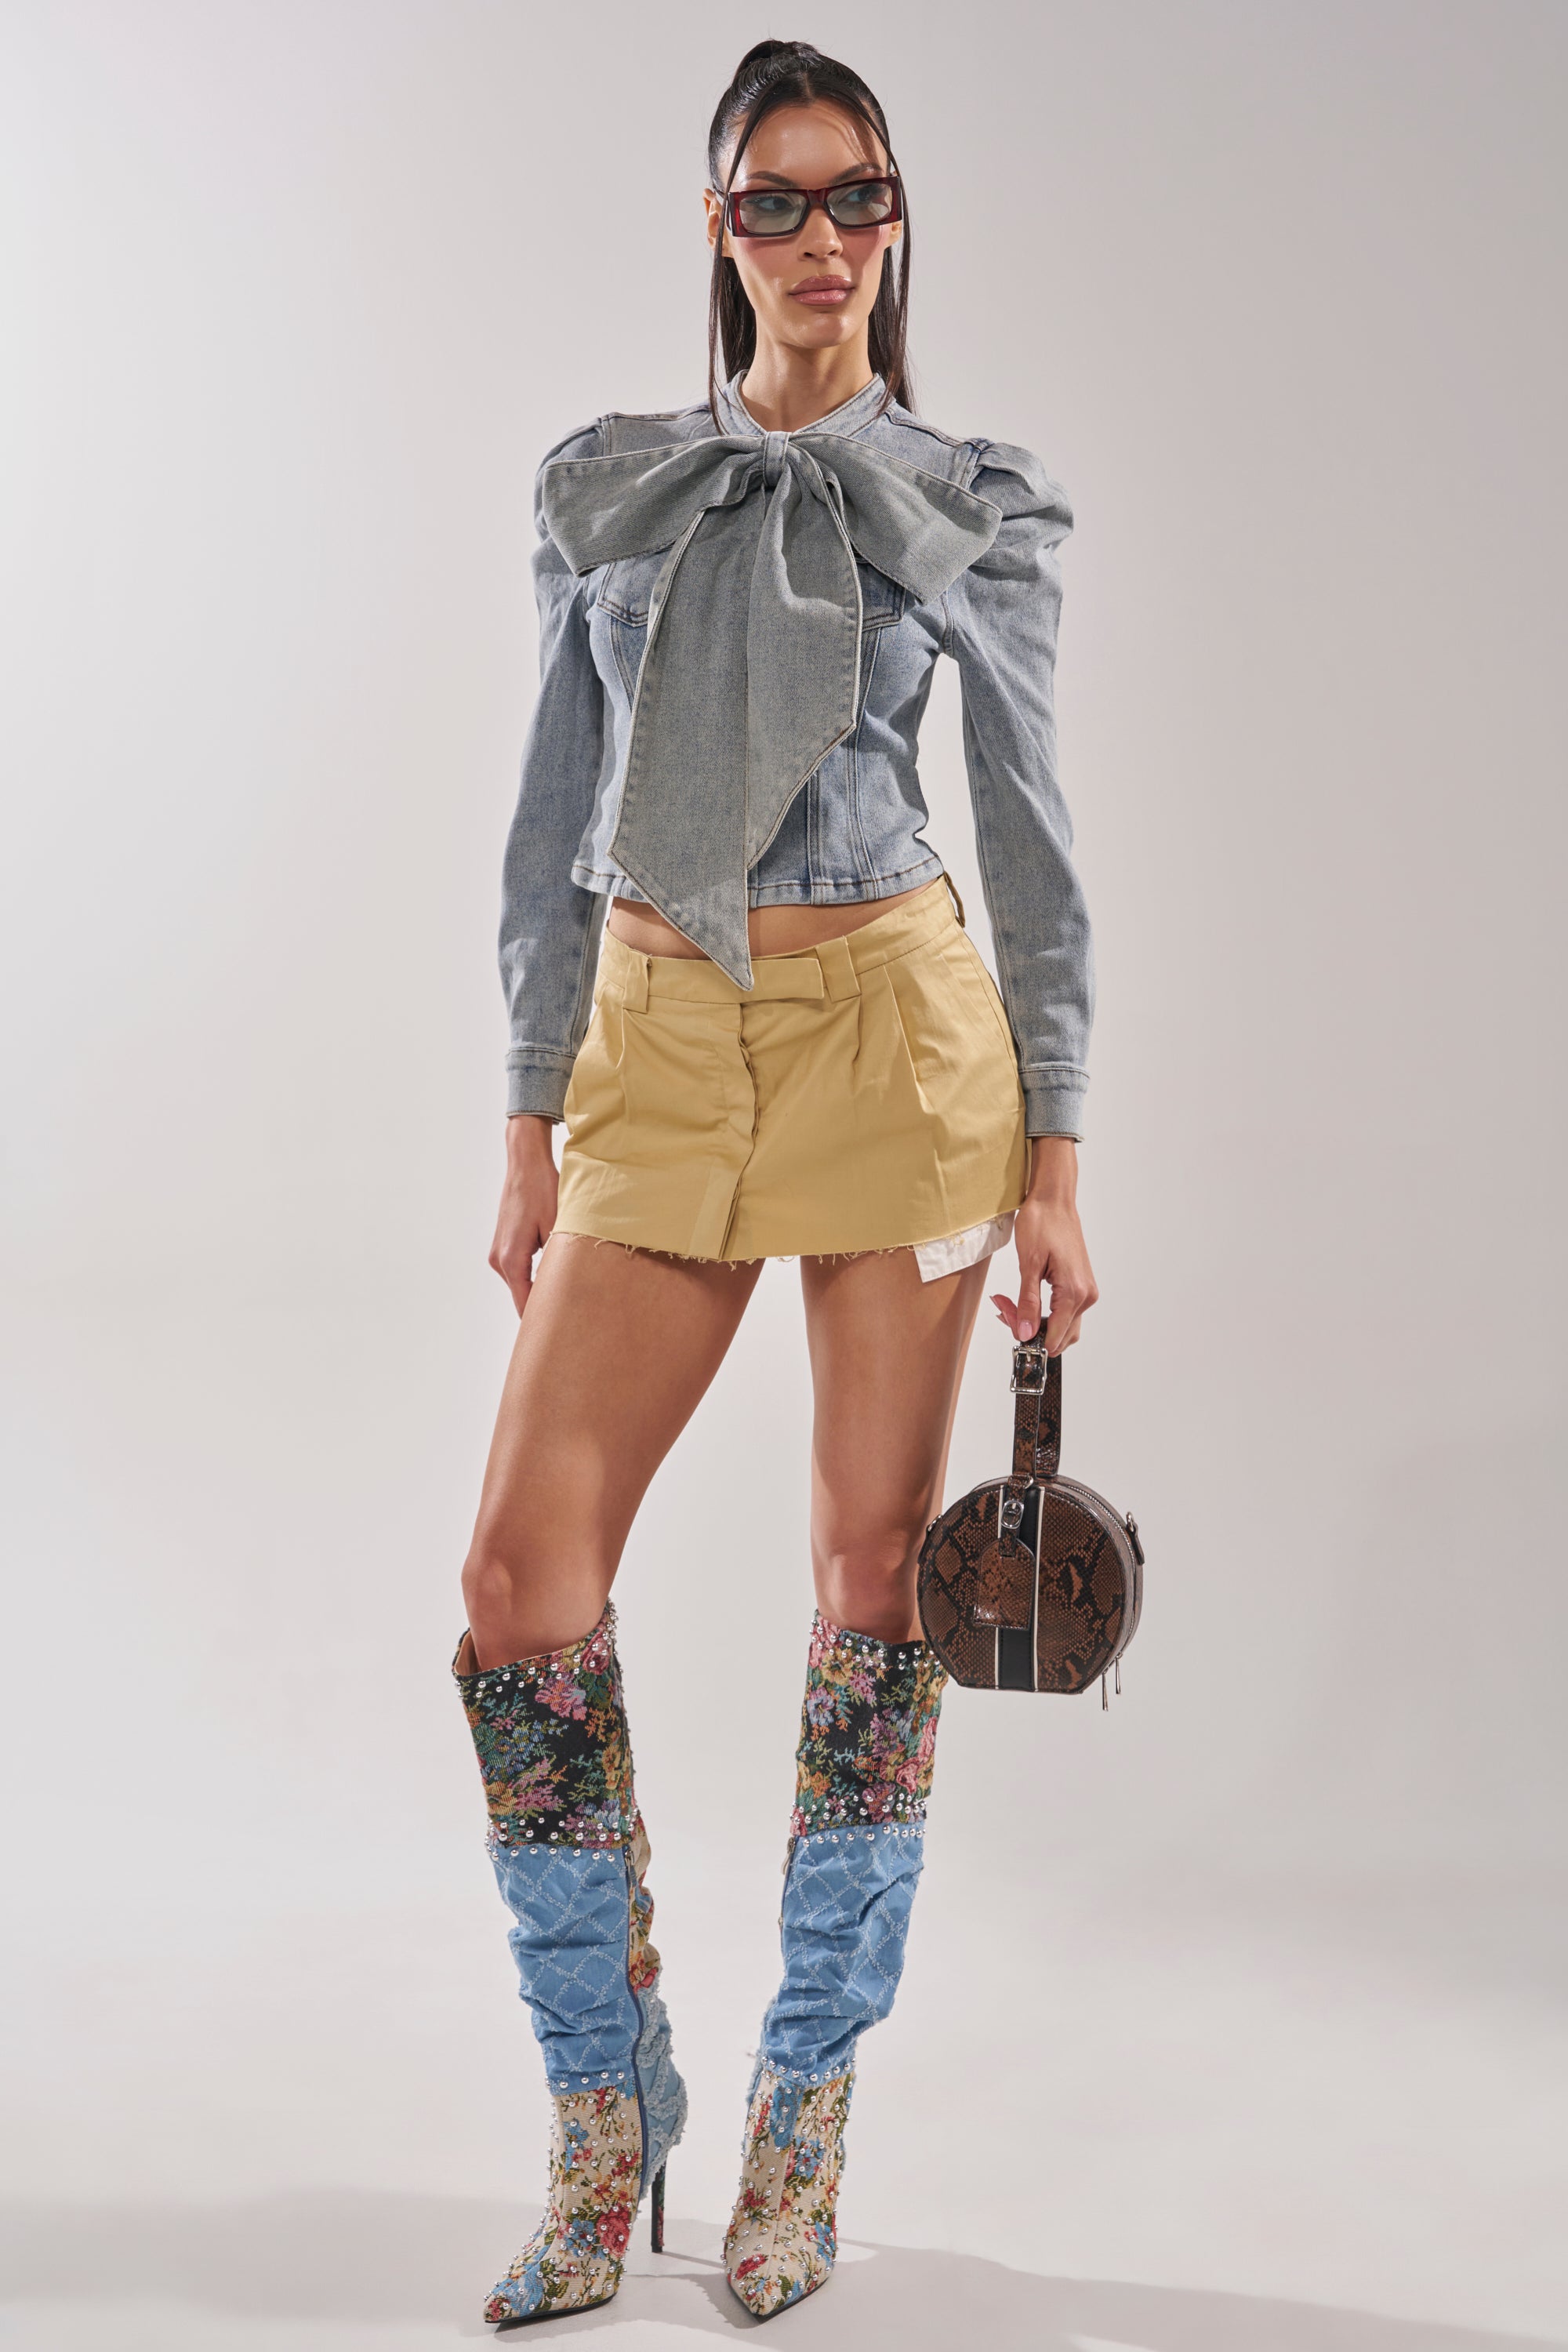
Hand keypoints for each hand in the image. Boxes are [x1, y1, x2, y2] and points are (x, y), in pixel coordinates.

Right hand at [489, 1116, 558, 1316]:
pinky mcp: (504, 1246)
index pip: (525, 1304)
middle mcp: (499, 1260)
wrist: (525, 1163)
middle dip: (545, 1308)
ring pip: (523, 1283)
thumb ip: (561, 1262)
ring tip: (570, 1297)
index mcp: (512, 1260)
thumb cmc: (543, 1190)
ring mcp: (499, 1253)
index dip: (541, 1323)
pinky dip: (536, 1276)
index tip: (556, 1340)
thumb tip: (570, 1290)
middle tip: (573, 1323)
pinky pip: (521, 1271)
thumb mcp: (560, 1227)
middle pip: (523, 1297)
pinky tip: (556, 1274)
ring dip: (542, 1289)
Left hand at [989, 1136, 1098, 1353]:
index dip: (1031, 1339)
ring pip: (1061, 1325)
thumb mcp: (1028, 1265)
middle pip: (1060, 1334)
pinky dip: (1042, 1312)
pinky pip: (1063, 1311)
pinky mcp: (1080, 1286)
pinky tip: (1022, 1299)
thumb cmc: (1042, 1223)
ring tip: (1009, 1304)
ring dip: (1035, 1322)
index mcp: (1075, 1292)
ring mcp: (1085, 1291)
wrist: (1054, 1200)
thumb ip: (1027, 1304)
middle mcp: (1086, 1295)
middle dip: (1030, 1329)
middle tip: (1004, 1310)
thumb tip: (1025, 1333)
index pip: (1056, 1335)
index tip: (1010, 1329)